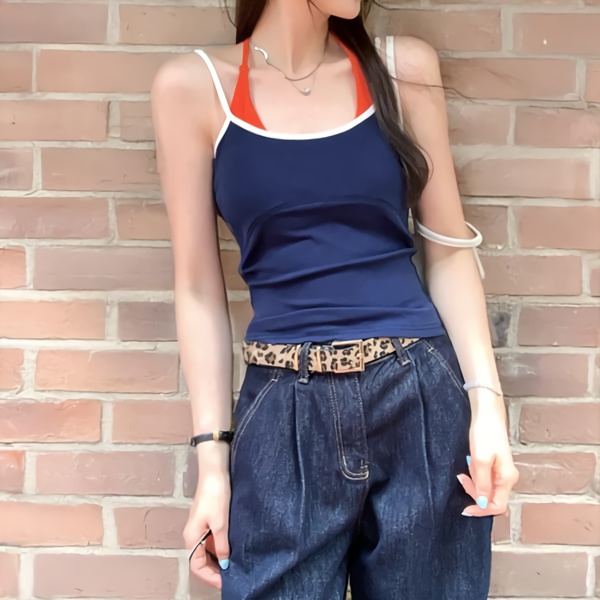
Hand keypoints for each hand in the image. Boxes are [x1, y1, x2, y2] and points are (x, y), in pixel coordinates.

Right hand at [184, 454, 230, 589]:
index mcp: (191, 537)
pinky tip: (231, 547)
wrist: (214, 470)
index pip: (196, 566)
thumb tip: (224, 564)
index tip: (226, 583)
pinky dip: (219, 547)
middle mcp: (192, 534)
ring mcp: (199, 526)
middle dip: (215, 570)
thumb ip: (221, 545)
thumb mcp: (220, 523)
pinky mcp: (207, 518)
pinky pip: (211, 539)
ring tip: (234, 564)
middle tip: (233, 576)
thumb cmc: (215, 495)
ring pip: (206, 550)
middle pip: (200, 560)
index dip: (211, 577)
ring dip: (218, 559)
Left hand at [457, 391, 518, 516]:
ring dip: (473, 482)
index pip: (497, 506)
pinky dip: (475, 474)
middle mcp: (507, 478)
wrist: (487, 413)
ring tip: (467, 465)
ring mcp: (501, 471)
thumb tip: (482, 503)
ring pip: (486, 488)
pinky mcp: (495, 464)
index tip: (465, 509)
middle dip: (474, 493)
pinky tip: (470, 461)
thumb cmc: (485, 434)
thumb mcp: (480, 460)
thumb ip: (482, 483)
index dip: (481, 510)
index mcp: (507, 479)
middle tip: (462, 478)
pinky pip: (484, 478)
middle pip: (491, 498)